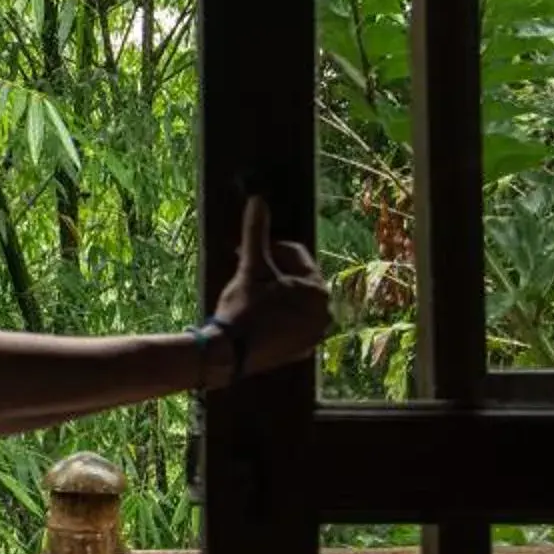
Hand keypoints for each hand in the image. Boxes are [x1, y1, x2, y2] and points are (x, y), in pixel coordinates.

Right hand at [211, 194, 331, 380]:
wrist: (229, 354)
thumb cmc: (243, 307)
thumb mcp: (250, 267)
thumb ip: (257, 233)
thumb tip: (258, 199)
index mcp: (317, 289)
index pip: (295, 255)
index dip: (268, 250)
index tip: (242, 255)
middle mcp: (324, 312)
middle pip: (297, 279)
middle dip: (273, 272)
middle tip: (247, 273)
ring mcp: (313, 335)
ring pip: (294, 302)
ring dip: (276, 294)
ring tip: (251, 294)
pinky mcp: (300, 352)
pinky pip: (292, 324)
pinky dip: (279, 317)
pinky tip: (258, 317)